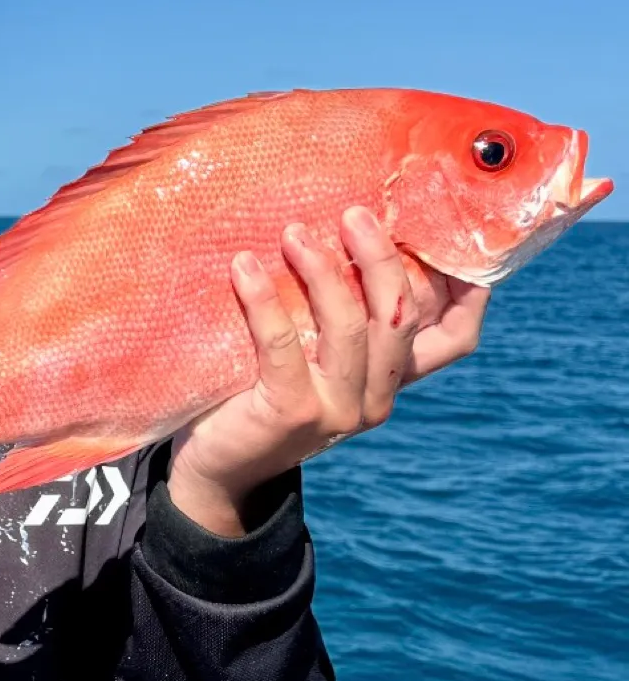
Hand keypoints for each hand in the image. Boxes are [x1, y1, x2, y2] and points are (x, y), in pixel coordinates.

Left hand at [168, 206, 489, 535]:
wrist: (215, 466)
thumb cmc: (257, 392)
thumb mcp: (311, 353)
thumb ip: (334, 314)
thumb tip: (339, 228)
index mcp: (390, 380)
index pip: (454, 338)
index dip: (466, 287)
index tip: (445, 227)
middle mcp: (375, 398)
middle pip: (400, 316)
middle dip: (381, 257)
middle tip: (352, 214)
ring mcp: (338, 410)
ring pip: (350, 325)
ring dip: (324, 271)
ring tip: (292, 233)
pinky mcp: (292, 412)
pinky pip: (282, 343)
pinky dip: (264, 300)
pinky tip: (244, 268)